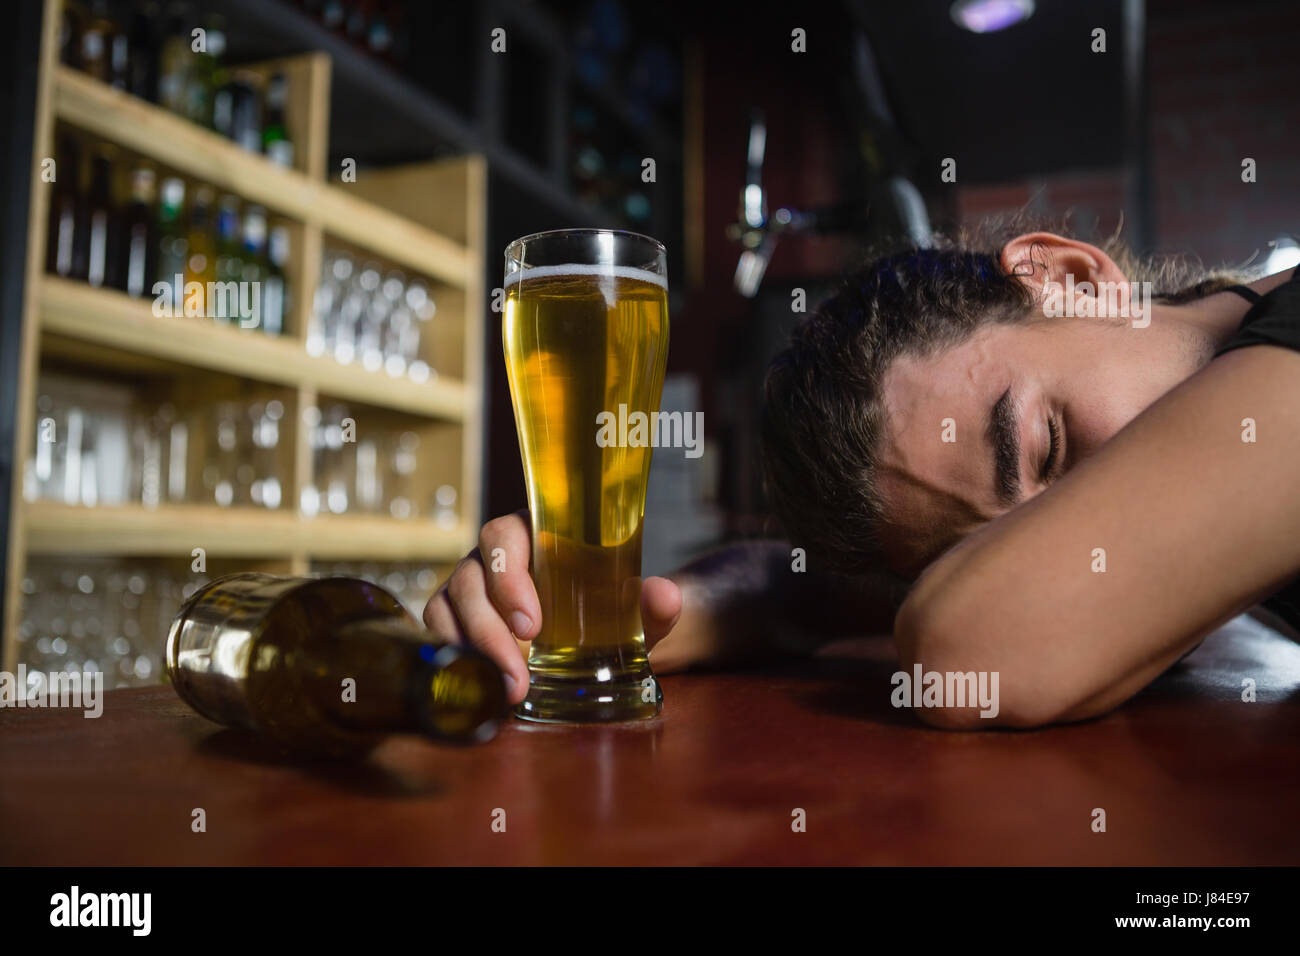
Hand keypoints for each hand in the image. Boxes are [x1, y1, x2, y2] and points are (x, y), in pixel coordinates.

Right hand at [423, 510, 682, 704]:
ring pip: (447, 602)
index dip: (509, 576)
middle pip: (470, 576)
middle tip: (518, 673)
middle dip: (490, 629)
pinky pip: (435, 626)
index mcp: (534, 533)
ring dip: (472, 649)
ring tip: (505, 691)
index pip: (504, 535)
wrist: (598, 638)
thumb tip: (665, 597)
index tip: (532, 624)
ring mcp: (468, 584)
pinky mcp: (453, 614)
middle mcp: (493, 555)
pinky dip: (449, 653)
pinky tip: (475, 683)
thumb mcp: (632, 610)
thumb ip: (650, 603)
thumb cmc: (608, 610)